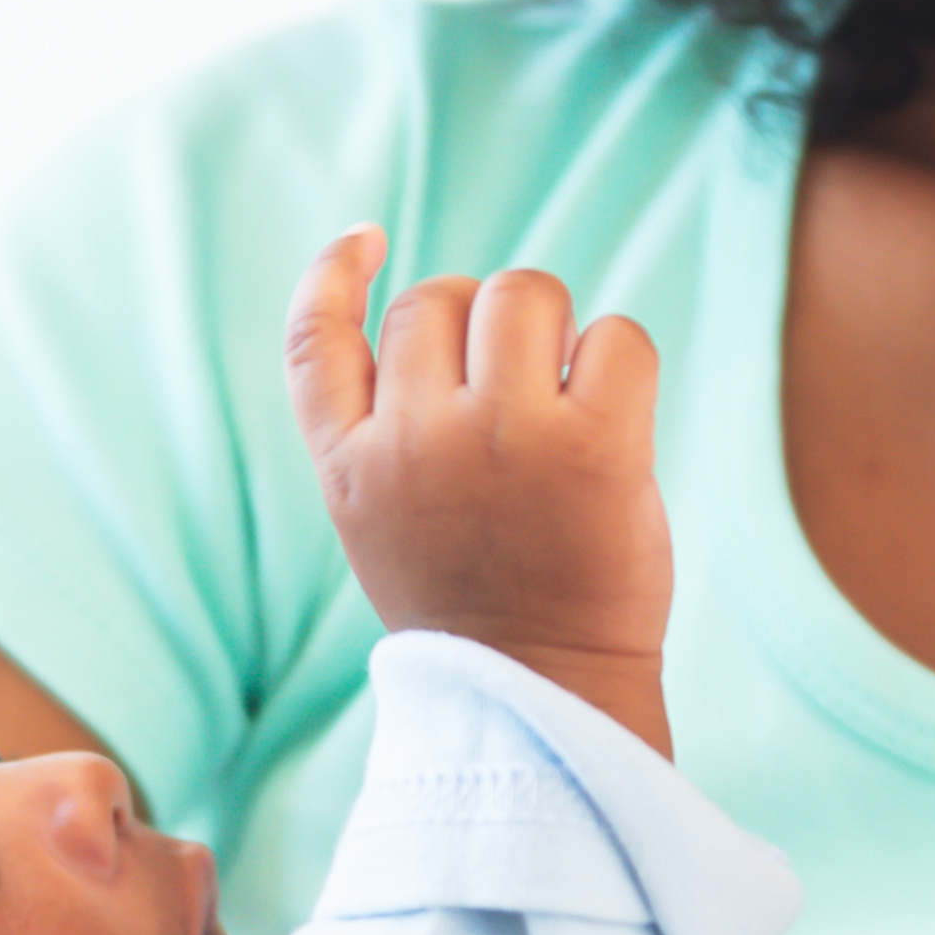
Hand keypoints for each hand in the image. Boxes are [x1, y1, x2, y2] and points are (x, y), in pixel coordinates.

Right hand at [283, 228, 673, 748]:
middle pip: (435, 298)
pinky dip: (622, 360)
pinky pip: (615, 334)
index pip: (313, 341)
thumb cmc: (479, 604)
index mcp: (351, 466)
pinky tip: (614, 418)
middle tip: (513, 394)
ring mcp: (501, 437)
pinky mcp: (593, 444)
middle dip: (480, 323)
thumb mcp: (387, 521)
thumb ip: (389, 428)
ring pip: (523, 293)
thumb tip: (451, 307)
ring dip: (552, 328)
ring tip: (563, 401)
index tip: (367, 239)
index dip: (334, 274)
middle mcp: (412, 442)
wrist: (550, 694)